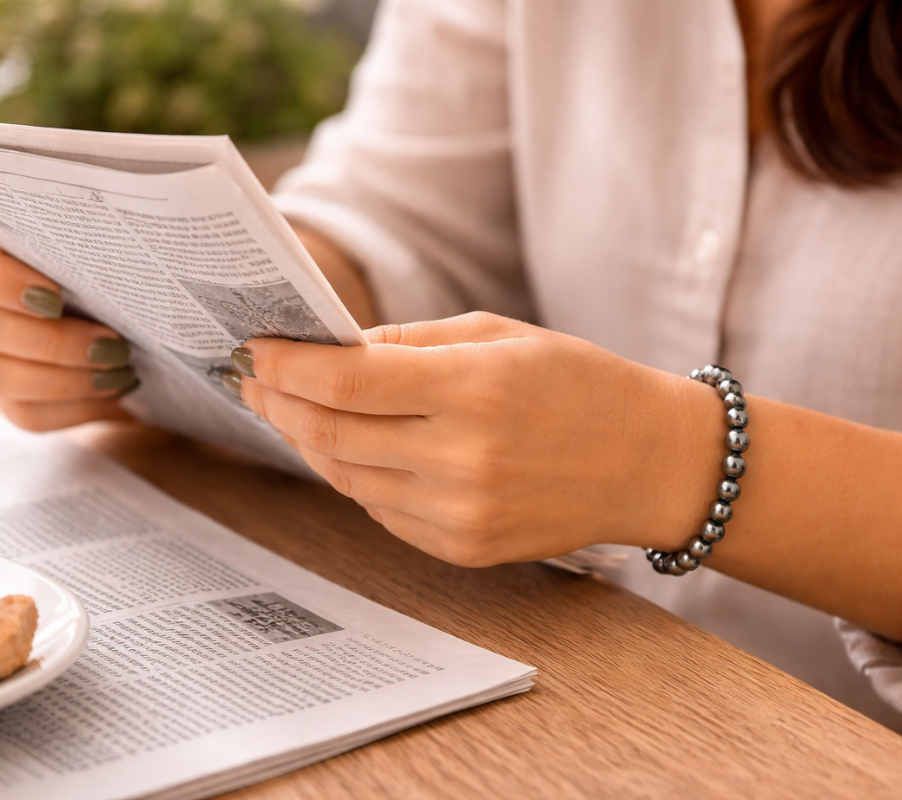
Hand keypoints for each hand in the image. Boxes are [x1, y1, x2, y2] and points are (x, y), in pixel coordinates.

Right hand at [0, 220, 137, 430]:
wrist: (149, 329)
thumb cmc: (129, 277)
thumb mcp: (124, 251)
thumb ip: (110, 236)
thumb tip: (143, 227)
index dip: (1, 280)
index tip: (55, 296)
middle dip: (51, 341)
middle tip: (114, 344)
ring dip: (62, 380)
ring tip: (120, 371)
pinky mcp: (10, 397)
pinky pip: (24, 413)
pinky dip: (74, 408)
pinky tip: (113, 392)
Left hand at [225, 312, 721, 565]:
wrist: (647, 463)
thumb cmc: (579, 384)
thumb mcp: (499, 336)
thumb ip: (411, 344)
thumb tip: (335, 350)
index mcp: (474, 389)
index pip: (346, 382)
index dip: (288, 365)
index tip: (258, 349)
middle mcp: (462, 459)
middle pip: (332, 434)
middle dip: (280, 404)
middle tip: (254, 380)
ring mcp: (461, 514)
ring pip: (347, 478)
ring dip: (310, 442)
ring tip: (291, 411)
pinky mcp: (463, 549)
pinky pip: (381, 512)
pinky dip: (355, 477)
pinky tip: (349, 450)